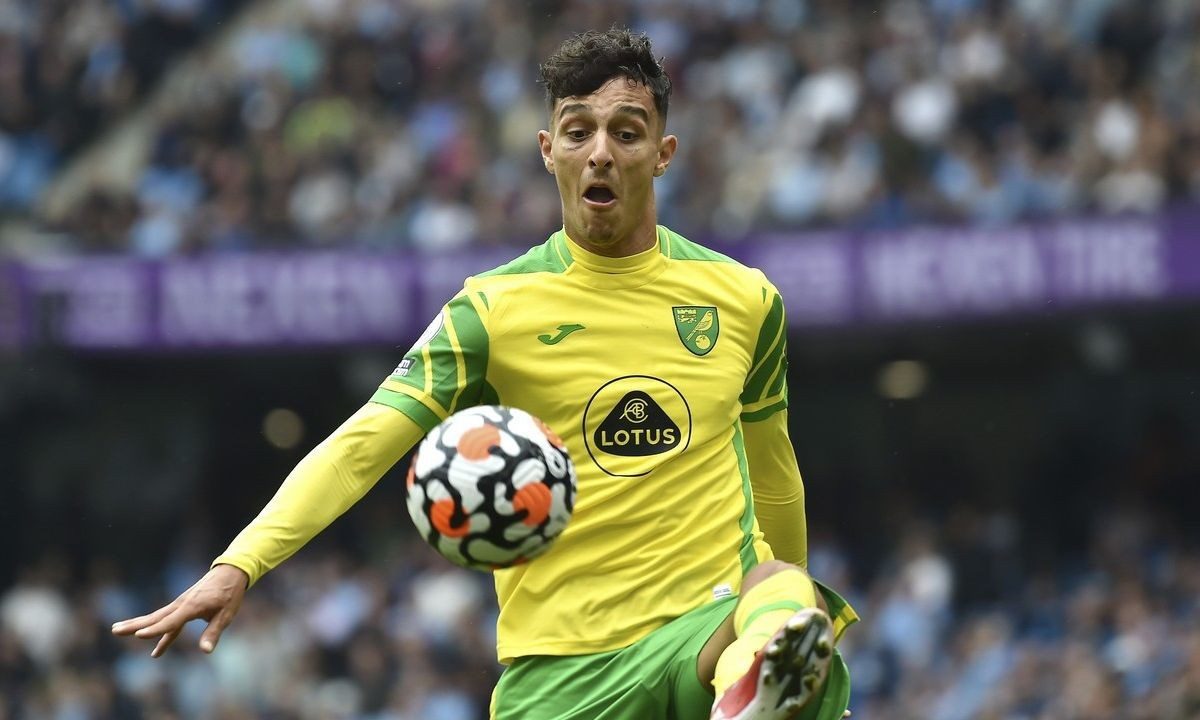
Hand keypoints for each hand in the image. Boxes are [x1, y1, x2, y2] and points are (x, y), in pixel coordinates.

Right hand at [111, 563, 248, 656]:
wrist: (230, 573)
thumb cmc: (230, 594)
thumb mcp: (226, 615)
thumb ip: (214, 632)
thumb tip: (205, 651)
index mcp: (192, 606)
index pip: (170, 621)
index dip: (155, 631)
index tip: (138, 635)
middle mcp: (181, 604)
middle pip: (155, 617)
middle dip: (134, 625)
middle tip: (114, 630)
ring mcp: (180, 604)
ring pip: (155, 617)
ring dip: (137, 624)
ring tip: (116, 630)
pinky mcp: (182, 606)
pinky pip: (165, 620)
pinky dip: (157, 630)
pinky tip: (152, 646)